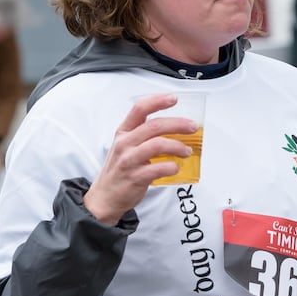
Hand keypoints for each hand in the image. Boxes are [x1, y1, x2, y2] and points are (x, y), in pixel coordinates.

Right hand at [82, 94, 197, 224]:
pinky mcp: (135, 177)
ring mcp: (129, 160)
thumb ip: (143, 136)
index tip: (173, 98)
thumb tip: (174, 129)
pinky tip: (175, 167)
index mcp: (123, 132)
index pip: (140, 109)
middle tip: (192, 127)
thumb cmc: (119, 170)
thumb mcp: (125, 147)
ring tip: (187, 151)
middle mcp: (125, 143)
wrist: (104, 197)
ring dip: (178, 146)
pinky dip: (171, 167)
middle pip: (155, 125)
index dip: (157, 101)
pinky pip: (158, 168)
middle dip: (178, 124)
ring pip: (158, 145)